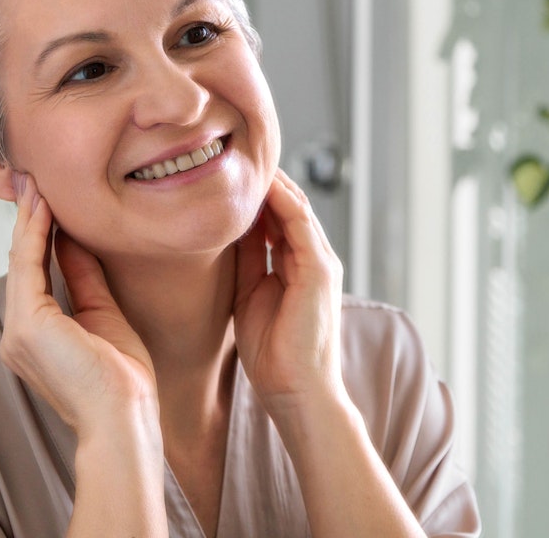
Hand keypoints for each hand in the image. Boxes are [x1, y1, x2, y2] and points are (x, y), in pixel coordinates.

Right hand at [0, 174, 159, 437]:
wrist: (124, 418)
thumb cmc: (122, 378)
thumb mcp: (104, 315)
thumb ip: (85, 279)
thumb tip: (76, 242)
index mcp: (34, 337)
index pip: (35, 274)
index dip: (40, 235)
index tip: (49, 200)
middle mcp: (17, 334)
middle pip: (22, 263)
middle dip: (29, 220)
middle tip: (34, 180)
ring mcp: (18, 331)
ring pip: (22, 261)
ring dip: (30, 220)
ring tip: (37, 183)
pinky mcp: (28, 326)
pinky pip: (29, 269)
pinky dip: (36, 235)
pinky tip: (44, 208)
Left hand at [232, 169, 344, 414]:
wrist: (298, 395)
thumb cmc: (274, 356)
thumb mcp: (250, 297)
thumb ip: (247, 263)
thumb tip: (231, 232)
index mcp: (299, 266)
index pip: (279, 217)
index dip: (257, 194)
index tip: (228, 173)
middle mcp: (314, 259)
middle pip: (290, 206)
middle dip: (265, 181)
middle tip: (234, 154)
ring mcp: (320, 263)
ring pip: (296, 207)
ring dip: (272, 183)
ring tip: (244, 157)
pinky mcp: (319, 271)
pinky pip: (300, 224)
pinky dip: (282, 201)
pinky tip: (261, 184)